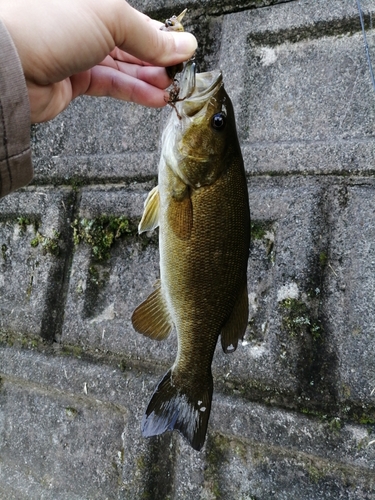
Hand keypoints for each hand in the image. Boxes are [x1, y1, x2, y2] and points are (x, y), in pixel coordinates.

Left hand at [0, 0, 196, 122]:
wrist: (7, 65)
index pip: (136, 19)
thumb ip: (149, 35)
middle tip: (180, 73)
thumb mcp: (110, 17)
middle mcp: (84, 23)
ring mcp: (78, 53)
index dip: (162, 35)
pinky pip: (111, 85)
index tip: (183, 50)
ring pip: (124, 67)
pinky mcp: (74, 81)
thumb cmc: (44, 24)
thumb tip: (182, 44)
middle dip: (158, 60)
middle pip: (131, 43)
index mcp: (92, 0)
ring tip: (172, 89)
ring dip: (150, 79)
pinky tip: (155, 98)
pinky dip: (135, 93)